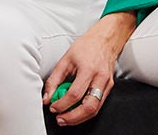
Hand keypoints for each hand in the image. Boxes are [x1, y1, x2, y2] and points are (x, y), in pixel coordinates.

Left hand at [43, 12, 136, 126]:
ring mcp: (107, 83)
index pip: (75, 94)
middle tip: (60, 118)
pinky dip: (86, 111)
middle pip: (89, 106)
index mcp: (88, 69)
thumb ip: (54, 80)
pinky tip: (76, 110)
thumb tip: (48, 97)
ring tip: (67, 118)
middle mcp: (100, 78)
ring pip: (95, 109)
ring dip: (79, 118)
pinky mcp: (109, 86)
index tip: (53, 107)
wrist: (106, 39)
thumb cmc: (87, 46)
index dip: (62, 104)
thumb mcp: (65, 59)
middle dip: (72, 117)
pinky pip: (99, 104)